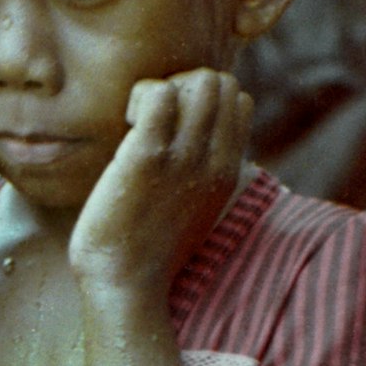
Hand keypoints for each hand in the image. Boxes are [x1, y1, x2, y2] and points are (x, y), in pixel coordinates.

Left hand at [70, 69, 251, 294]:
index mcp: (228, 171)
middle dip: (185, 86)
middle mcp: (214, 160)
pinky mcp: (146, 157)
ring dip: (165, 88)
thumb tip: (191, 143)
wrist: (125, 284)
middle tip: (154, 120)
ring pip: (199, 81)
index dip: (204, 101)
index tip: (174, 128)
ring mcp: (183, 158)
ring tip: (141, 121)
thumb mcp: (196, 207)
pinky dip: (143, 97)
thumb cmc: (148, 248)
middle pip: (221, 82)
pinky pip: (159, 94)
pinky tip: (129, 125)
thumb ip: (203, 173)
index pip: (240, 101)